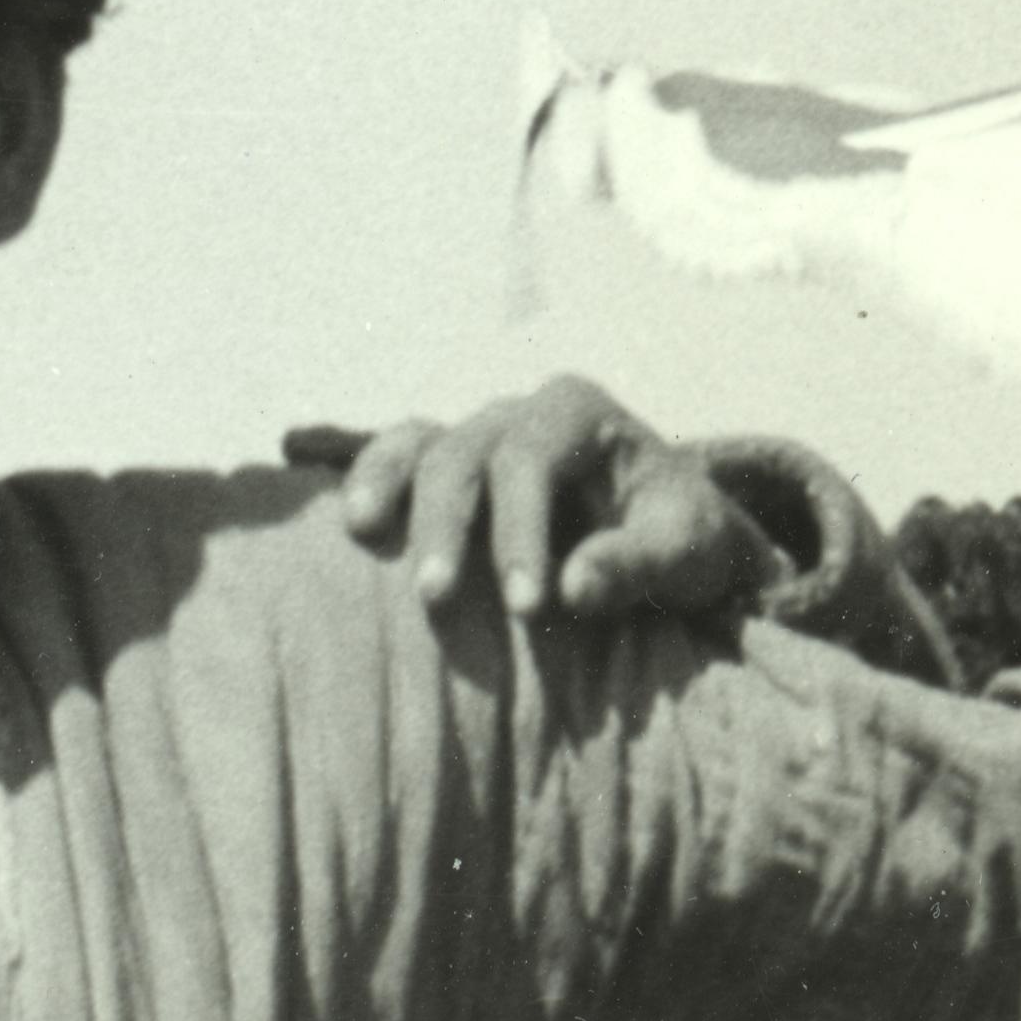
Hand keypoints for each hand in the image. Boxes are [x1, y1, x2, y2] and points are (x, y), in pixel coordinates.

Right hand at [322, 376, 778, 626]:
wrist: (674, 537)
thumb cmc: (684, 541)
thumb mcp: (688, 551)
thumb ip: (639, 564)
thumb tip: (574, 586)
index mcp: (580, 414)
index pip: (531, 461)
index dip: (520, 532)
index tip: (527, 606)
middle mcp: (519, 413)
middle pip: (461, 454)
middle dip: (446, 526)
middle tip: (437, 599)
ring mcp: (477, 437)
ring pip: (416, 446)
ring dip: (384, 487)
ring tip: (363, 534)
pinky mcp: (449, 471)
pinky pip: (396, 458)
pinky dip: (365, 474)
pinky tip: (332, 500)